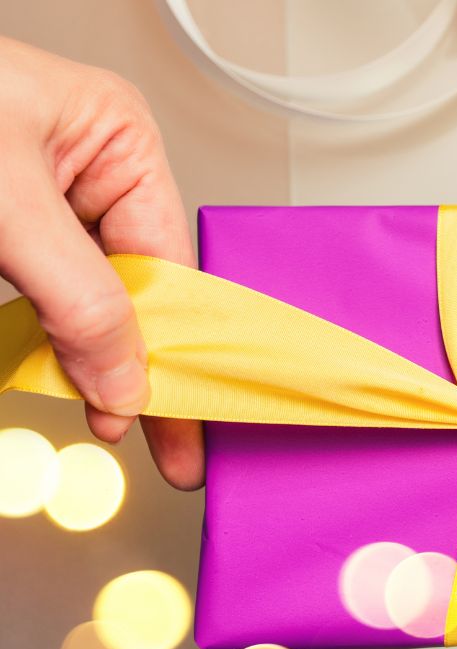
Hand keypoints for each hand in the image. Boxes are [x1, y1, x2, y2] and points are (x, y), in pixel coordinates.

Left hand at [0, 37, 201, 488]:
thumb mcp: (10, 204)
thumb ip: (76, 294)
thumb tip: (123, 376)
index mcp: (118, 140)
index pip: (168, 260)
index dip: (174, 341)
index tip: (179, 410)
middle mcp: (90, 170)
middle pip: (138, 287)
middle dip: (142, 362)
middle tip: (167, 440)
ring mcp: (46, 201)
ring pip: (91, 300)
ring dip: (92, 360)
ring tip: (112, 414)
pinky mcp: (9, 230)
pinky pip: (47, 298)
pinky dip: (49, 343)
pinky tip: (65, 375)